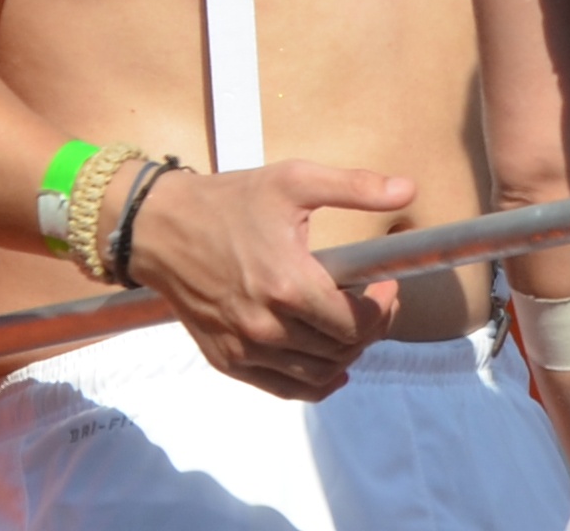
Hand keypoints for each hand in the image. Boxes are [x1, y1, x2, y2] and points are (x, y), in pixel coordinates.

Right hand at [121, 159, 419, 400]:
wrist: (161, 228)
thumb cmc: (229, 201)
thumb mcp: (294, 181)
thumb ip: (355, 187)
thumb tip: (408, 189)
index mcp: (288, 285)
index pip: (357, 323)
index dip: (384, 307)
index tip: (386, 284)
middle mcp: (266, 327)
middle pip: (342, 350)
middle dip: (371, 327)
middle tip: (374, 301)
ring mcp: (244, 349)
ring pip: (318, 375)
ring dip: (346, 355)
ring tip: (351, 325)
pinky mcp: (226, 361)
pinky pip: (284, 389)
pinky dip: (315, 384)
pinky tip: (332, 368)